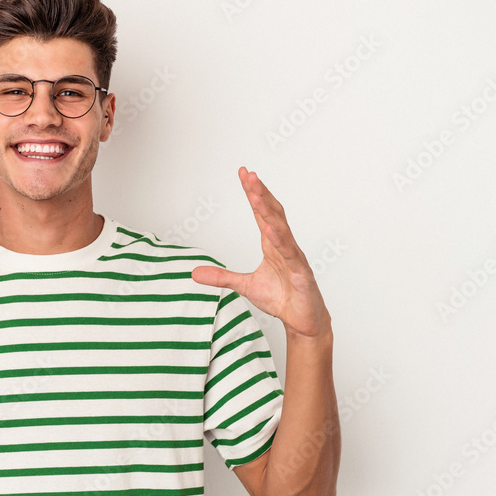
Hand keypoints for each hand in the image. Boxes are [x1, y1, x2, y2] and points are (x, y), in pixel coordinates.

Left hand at [191, 167, 329, 339]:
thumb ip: (221, 277)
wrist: (302, 321)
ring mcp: (294, 258)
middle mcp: (284, 245)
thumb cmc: (281, 298)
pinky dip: (280, 240)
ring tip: (256, 194)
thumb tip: (194, 273)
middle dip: (260, 193)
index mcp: (272, 244)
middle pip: (272, 213)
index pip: (261, 213)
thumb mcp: (244, 286)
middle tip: (249, 174)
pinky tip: (270, 229)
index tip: (244, 173)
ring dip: (268, 210)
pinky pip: (290, 254)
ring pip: (281, 228)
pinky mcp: (301, 273)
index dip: (252, 193)